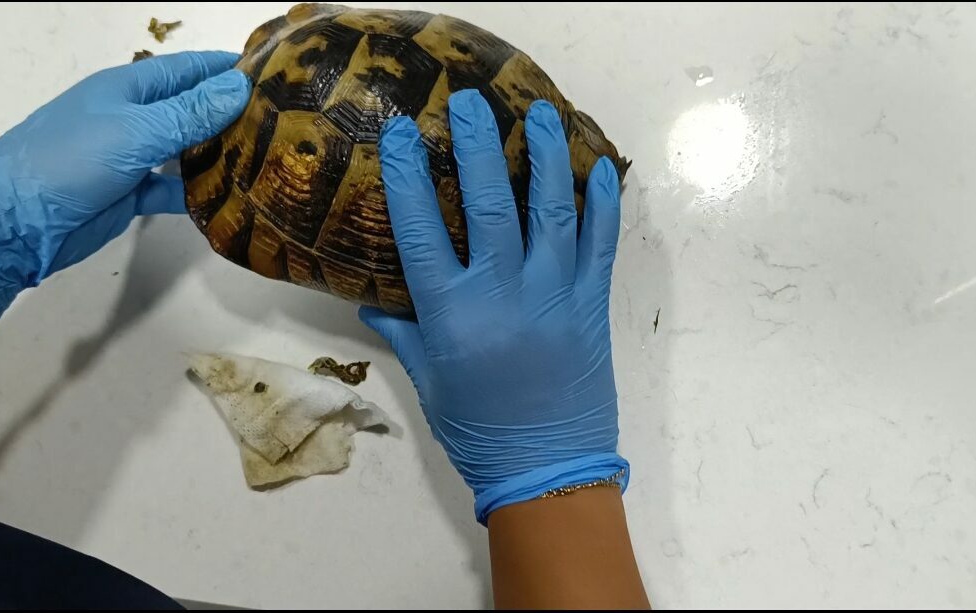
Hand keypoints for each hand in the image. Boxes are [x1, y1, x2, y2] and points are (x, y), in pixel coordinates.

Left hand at [0, 51, 250, 324]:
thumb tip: (241, 86)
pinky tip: (232, 199)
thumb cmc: (71, 160)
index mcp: (129, 88)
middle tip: (284, 122)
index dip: (227, 68)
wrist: (16, 222)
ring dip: (220, 154)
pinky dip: (198, 193)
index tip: (275, 74)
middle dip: (231, 112)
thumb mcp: (135, 131)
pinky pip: (173, 189)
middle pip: (191, 109)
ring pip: (186, 150)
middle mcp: (134, 117)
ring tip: (269, 158)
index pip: (189, 70)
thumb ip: (190, 113)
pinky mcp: (131, 194)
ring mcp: (132, 157)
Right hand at [361, 90, 626, 522]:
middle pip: (487, 203)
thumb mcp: (429, 382)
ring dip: (545, 155)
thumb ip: (404, 333)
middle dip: (477, 145)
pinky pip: (601, 243)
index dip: (409, 177)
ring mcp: (555, 294)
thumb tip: (373, 297)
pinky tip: (598, 168)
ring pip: (551, 210)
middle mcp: (504, 293)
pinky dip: (602, 204)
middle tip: (468, 103)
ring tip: (539, 112)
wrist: (548, 470)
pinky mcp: (592, 304)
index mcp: (453, 314)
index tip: (403, 133)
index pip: (422, 231)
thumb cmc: (478, 431)